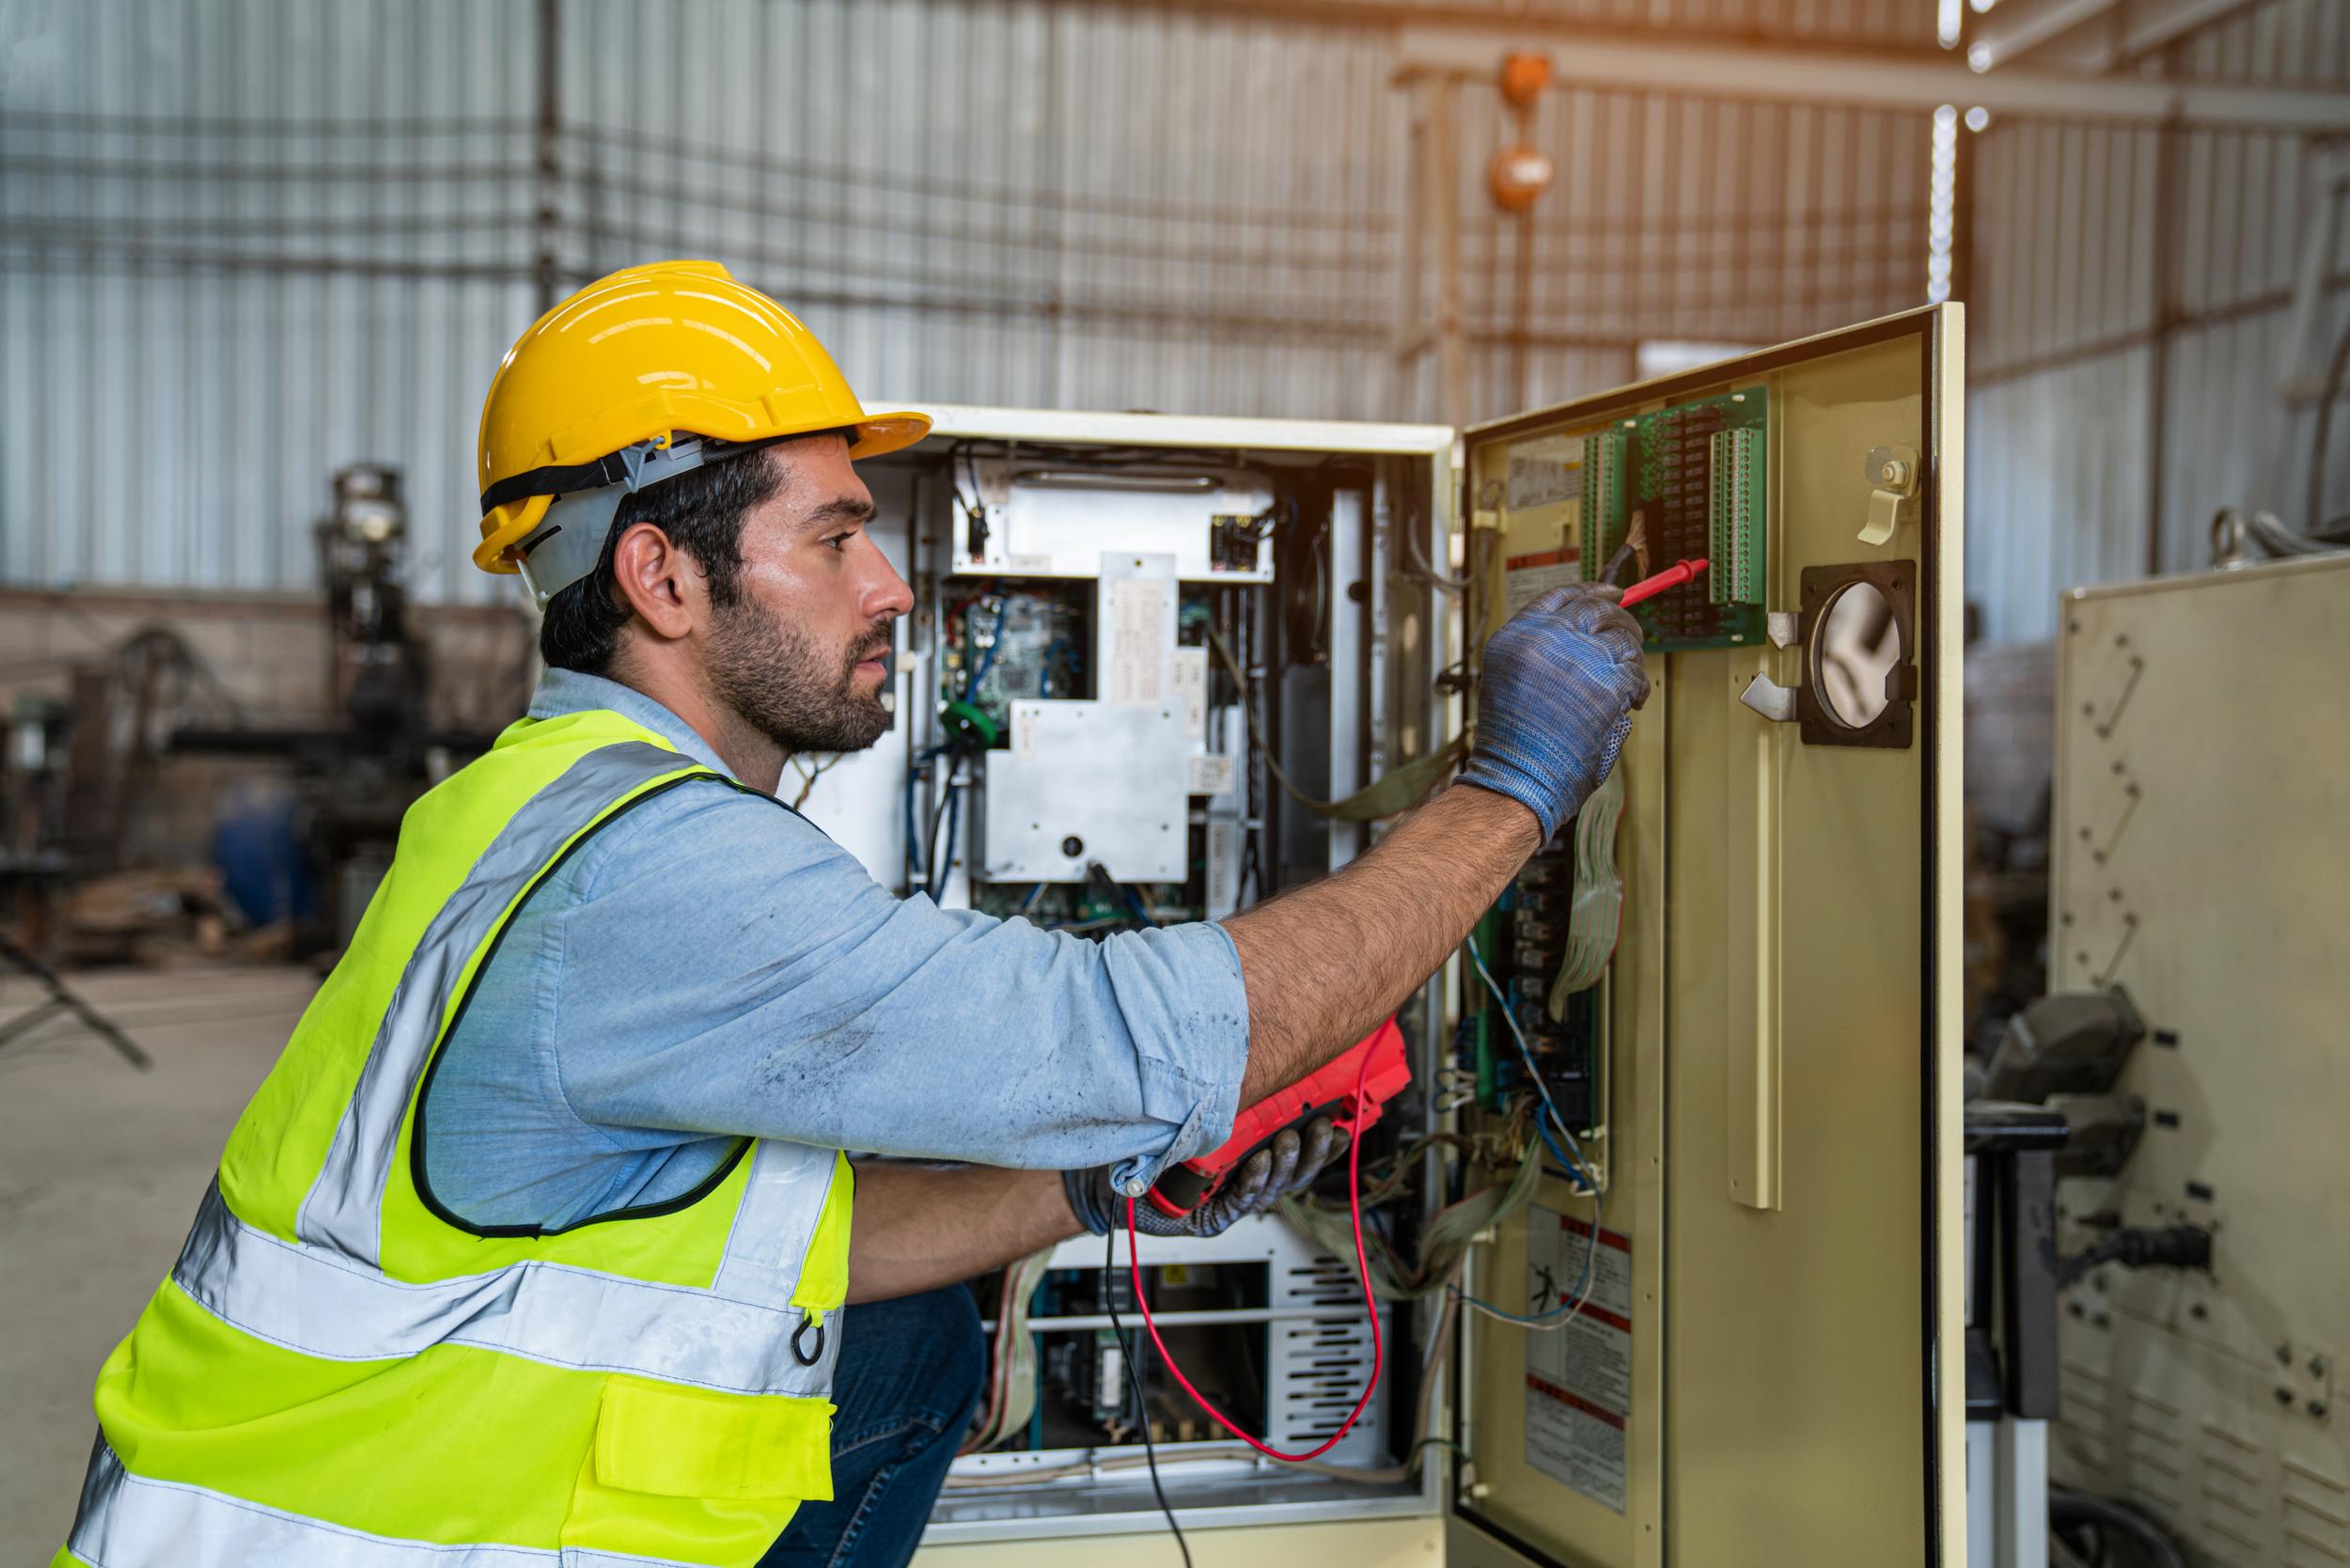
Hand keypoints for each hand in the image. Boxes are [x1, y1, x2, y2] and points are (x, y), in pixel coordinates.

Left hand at [1062, 1118, 1349, 1238]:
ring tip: (1288, 1141)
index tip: (1345, 1124)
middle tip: (1323, 1128)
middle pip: (1294, 1173)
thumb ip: (1229, 1096)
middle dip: (1312, 1152)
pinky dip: (1250, 1182)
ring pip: (1272, 1189)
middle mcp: (1244, 1182)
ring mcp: (1229, 1202)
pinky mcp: (1210, 1219)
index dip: (1324, 1143)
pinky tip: (1257, 1164)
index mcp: (1252, 1158)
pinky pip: (1237, 1202)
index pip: (1298, 1152)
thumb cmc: (1156, 1144)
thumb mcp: (1199, 1114)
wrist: (1113, 1178)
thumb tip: (1251, 1053)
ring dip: (1284, 1164)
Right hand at [1456, 583, 1649, 839]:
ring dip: (1632, 654)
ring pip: (1624, 637)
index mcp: (1518, 635)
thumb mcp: (1510, 679)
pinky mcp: (1609, 685)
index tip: (1612, 592)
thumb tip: (1587, 634)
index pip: (1561, 595)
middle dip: (1620, 619)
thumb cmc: (1514, 742)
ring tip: (1628, 676)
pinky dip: (1639, 686)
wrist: (1517, 779)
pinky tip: (1633, 700)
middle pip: (1598, 608)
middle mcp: (1548, 638)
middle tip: (1630, 633)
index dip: (1592, 590)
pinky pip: (1637, 672)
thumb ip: (1542, 650)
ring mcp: (1581, 659)